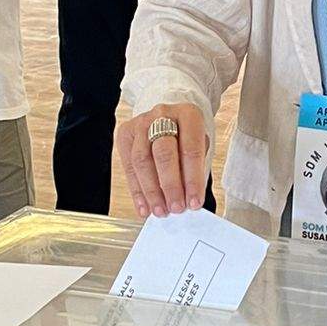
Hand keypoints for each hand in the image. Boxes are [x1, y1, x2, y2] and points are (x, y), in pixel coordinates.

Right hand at [119, 101, 207, 215]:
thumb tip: (188, 200)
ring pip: (142, 160)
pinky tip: (144, 207)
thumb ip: (195, 168)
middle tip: (176, 208)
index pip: (190, 150)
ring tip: (160, 211)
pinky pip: (129, 166)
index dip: (193, 179)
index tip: (194, 202)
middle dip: (170, 185)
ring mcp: (141, 123)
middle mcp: (162, 115)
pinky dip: (137, 191)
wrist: (169, 117)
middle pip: (163, 153)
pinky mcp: (125, 133)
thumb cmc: (188, 135)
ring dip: (151, 191)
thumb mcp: (200, 145)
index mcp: (188, 115)